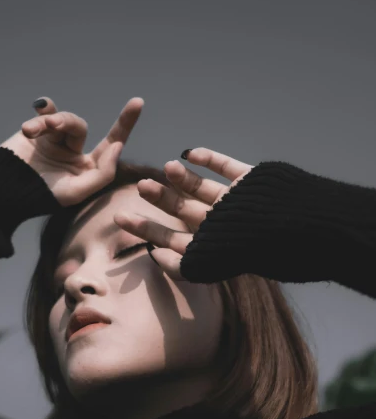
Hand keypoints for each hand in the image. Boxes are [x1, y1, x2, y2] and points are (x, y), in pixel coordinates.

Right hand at [0, 96, 143, 206]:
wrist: (3, 192)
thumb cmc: (42, 196)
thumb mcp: (77, 192)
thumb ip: (102, 173)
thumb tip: (117, 146)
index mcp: (88, 167)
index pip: (111, 143)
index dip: (125, 123)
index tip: (137, 102)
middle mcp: (74, 152)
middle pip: (80, 127)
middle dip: (67, 123)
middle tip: (53, 124)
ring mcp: (55, 141)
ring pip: (61, 119)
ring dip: (47, 122)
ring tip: (29, 131)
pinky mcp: (37, 133)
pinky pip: (45, 113)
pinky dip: (39, 114)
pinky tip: (29, 122)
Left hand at [113, 148, 253, 280]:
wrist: (298, 229)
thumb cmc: (252, 249)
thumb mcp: (210, 265)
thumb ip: (182, 265)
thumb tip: (153, 256)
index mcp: (209, 246)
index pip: (171, 238)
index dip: (146, 229)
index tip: (120, 218)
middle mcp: (219, 224)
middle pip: (183, 210)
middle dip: (160, 200)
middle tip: (139, 186)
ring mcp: (235, 201)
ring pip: (201, 187)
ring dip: (182, 178)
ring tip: (166, 167)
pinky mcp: (250, 181)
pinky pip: (225, 167)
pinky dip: (208, 159)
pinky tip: (189, 153)